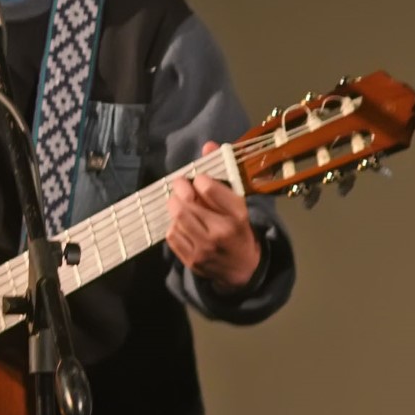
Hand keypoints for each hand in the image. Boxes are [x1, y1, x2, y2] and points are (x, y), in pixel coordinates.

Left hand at [166, 141, 261, 291]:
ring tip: (181, 203)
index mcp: (237, 216)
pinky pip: (171, 235)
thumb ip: (221, 175)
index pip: (208, 188)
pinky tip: (181, 222)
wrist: (243, 270)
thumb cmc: (240, 230)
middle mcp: (220, 233)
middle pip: (185, 204)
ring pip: (176, 218)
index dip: (199, 179)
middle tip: (181, 186)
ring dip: (175, 206)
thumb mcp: (239, 204)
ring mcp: (203, 249)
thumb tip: (207, 144)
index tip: (198, 178)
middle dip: (179, 190)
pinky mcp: (191, 260)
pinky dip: (173, 224)